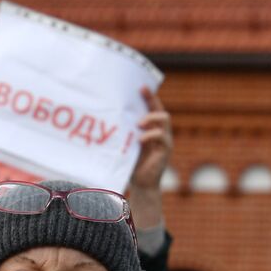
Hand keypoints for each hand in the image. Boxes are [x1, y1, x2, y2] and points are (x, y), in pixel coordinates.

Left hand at [126, 88, 171, 230]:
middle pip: (160, 108)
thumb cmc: (131, 164)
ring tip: (139, 123)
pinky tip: (140, 139)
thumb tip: (105, 119)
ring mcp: (164, 140)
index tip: (140, 86)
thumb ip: (123, 133)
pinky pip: (162, 136)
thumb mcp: (125, 145)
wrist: (141, 184)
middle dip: (152, 98)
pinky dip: (151, 135)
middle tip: (142, 92)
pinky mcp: (165, 150)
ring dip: (152, 117)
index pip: (151, 107)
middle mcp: (160, 131)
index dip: (148, 96)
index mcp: (150, 128)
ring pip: (165, 119)